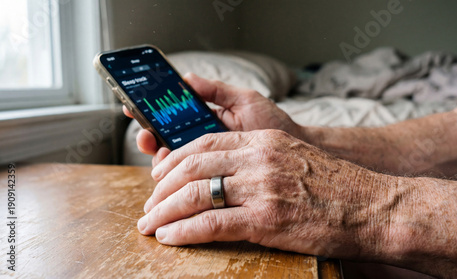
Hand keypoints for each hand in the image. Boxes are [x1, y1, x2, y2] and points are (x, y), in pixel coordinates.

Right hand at [123, 73, 301, 165]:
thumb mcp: (245, 102)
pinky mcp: (213, 179)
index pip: (171, 114)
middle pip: (165, 138)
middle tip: (146, 135)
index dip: (150, 110)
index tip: (133, 105)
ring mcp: (206, 162)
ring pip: (172, 160)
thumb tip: (186, 77)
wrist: (295, 153)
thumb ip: (217, 91)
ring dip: (159, 156)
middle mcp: (201, 140)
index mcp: (205, 119)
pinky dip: (176, 175)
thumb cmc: (272, 124)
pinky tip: (173, 171)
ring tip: (158, 150)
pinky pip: (188, 179)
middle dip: (149, 135)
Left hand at [136, 130, 391, 257]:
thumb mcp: (294, 160)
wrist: (373, 207)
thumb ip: (259, 162)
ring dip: (164, 211)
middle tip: (149, 205)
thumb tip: (226, 177)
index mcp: (263, 142)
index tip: (160, 178)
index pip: (204, 143)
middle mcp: (258, 159)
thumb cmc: (337, 187)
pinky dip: (184, 230)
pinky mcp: (266, 220)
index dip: (175, 161)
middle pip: (192, 166)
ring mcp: (261, 188)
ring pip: (195, 193)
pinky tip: (169, 237)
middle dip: (161, 187)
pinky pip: (211, 223)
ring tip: (149, 224)